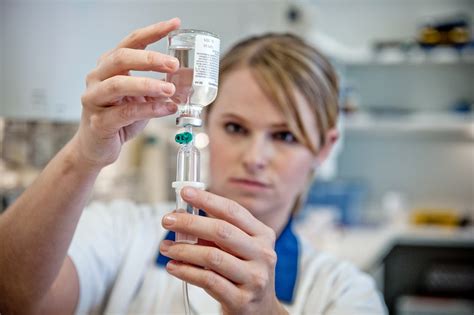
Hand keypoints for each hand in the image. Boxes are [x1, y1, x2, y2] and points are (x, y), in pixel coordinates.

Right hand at [74, 18, 180, 168]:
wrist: (97, 148)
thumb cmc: (118, 120)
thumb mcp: (142, 98)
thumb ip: (158, 87)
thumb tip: (186, 80)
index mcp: (110, 66)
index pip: (131, 41)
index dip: (153, 31)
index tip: (175, 24)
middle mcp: (98, 77)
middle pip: (122, 58)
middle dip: (150, 59)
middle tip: (174, 65)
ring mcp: (94, 99)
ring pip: (118, 84)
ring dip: (148, 85)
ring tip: (170, 89)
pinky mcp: (98, 122)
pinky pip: (124, 112)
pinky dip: (148, 110)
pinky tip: (166, 109)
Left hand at [160, 187, 287, 314]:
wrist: (260, 310)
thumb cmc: (244, 273)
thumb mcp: (238, 249)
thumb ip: (217, 232)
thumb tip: (183, 214)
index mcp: (263, 234)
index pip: (233, 211)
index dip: (207, 199)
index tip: (185, 192)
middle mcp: (263, 254)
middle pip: (222, 231)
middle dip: (190, 222)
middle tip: (167, 220)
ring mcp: (254, 278)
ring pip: (212, 257)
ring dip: (183, 250)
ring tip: (166, 247)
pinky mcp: (242, 300)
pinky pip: (208, 281)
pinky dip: (186, 272)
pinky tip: (173, 267)